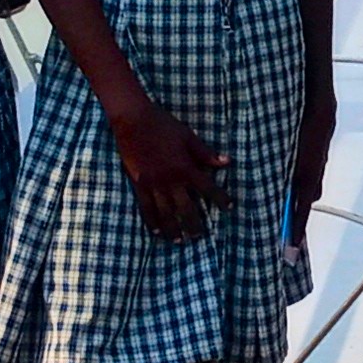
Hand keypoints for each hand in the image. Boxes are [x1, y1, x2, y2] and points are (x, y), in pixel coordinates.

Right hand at [107, 100, 231, 238]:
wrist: (133, 120)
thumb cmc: (163, 125)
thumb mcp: (188, 137)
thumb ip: (206, 153)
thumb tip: (226, 162)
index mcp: (186, 167)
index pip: (208, 188)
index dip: (220, 198)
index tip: (229, 207)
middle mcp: (171, 180)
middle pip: (186, 208)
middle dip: (194, 223)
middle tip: (199, 236)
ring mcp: (153, 183)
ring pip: (165, 212)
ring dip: (173, 228)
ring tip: (179, 241)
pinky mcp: (139, 183)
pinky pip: (146, 207)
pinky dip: (152, 221)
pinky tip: (156, 231)